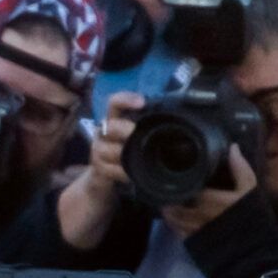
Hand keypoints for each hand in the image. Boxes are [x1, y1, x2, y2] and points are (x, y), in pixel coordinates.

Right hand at [56, 92, 137, 249]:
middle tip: (133, 131)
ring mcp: (98, 150)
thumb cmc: (125, 152)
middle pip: (110, 126)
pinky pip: (110, 169)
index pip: (115, 102)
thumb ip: (147, 126)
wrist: (102, 178)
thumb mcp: (134, 137)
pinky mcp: (97, 168)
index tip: (141, 102)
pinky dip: (123, 173)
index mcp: (114, 119)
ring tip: (136, 159)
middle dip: (122, 129)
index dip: (126, 99)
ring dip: (123, 155)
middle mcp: (103, 132)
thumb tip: (180, 118)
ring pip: (108, 149)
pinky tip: (131, 175)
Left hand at [160, 144, 256, 237]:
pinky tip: (174, 221)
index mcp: (210, 199)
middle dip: (170, 199)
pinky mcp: (194, 244)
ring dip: (169, 213)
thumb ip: (240, 169)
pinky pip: (178, 233)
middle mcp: (197, 215)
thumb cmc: (253, 217)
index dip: (180, 184)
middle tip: (167, 191)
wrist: (255, 249)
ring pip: (173, 219)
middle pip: (174, 205)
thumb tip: (233, 147)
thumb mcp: (250, 190)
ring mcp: (194, 230)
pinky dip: (174, 226)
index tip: (176, 179)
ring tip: (167, 205)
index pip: (185, 189)